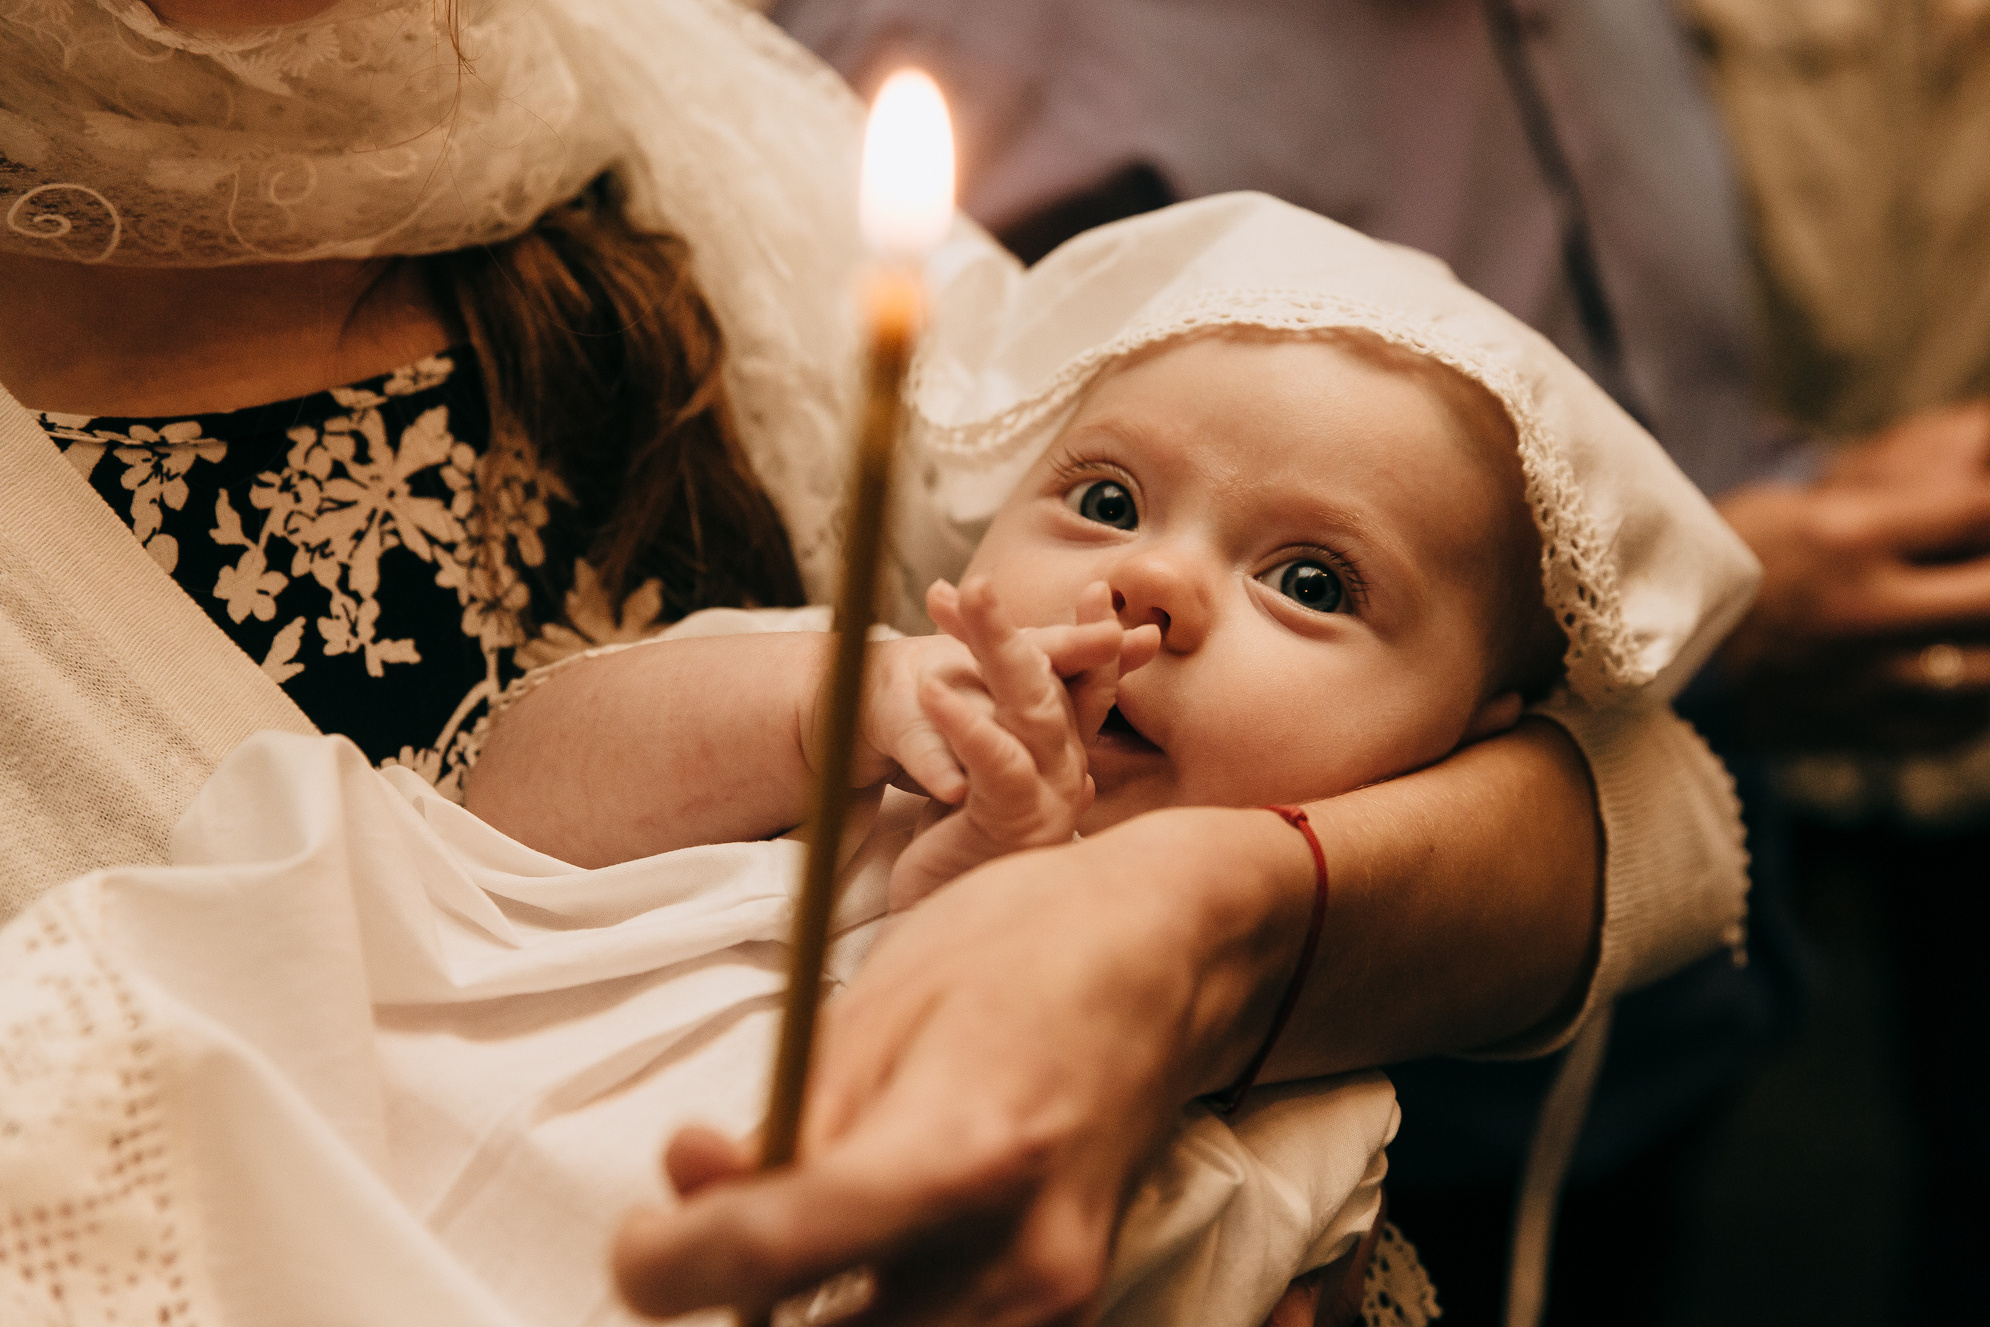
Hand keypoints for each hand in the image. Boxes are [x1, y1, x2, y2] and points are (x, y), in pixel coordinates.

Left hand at [612, 806, 1310, 1326]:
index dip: (667, 1261)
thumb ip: (783, 1118)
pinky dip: (882, 1312)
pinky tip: (869, 1248)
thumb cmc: (1023, 946)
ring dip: (814, 1317)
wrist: (1170, 951)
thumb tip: (687, 1189)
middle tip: (712, 1240)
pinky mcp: (1070, 1306)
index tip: (641, 1240)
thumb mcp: (877, 1003)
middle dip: (742, 1304)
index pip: (771, 1251)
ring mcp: (1058, 1296)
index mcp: (964, 1145)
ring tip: (799, 1232)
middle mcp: (1023, 1253)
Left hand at [886, 578, 1158, 909]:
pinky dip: (964, 722)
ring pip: (1031, 706)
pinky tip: (932, 688)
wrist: (949, 927)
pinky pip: (994, 762)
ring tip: (965, 597)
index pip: (1081, 679)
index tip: (1090, 585)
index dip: (1084, 633)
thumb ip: (993, 730)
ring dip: (996, 647)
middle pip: (1056, 680)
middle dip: (1020, 623)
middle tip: (984, 577)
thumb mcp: (981, 778)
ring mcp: (1048, 796)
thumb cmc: (964, 853)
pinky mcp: (1013, 823)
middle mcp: (1068, 770)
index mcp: (1063, 754)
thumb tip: (973, 672)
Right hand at [1718, 404, 1989, 749]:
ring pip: (1989, 670)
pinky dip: (1975, 699)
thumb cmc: (1737, 563)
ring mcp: (1865, 681)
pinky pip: (1960, 725)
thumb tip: (1982, 486)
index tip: (1985, 515)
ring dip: (1989, 642)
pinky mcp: (1866, 733)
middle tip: (1983, 566)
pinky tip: (1959, 670)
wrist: (1653, 652)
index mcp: (1843, 540)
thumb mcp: (1807, 507)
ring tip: (1970, 624)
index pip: (1979, 511)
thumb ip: (1903, 499)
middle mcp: (1861, 612)